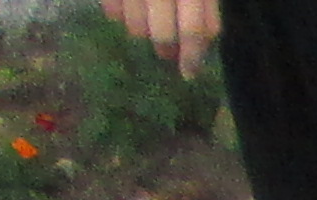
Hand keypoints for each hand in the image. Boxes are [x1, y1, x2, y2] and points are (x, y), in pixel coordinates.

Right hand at [104, 0, 220, 73]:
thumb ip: (206, 9)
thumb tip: (203, 43)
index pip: (193, 30)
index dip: (192, 57)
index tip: (189, 74)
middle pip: (162, 32)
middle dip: (165, 48)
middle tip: (165, 53)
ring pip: (134, 25)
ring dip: (141, 32)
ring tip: (146, 27)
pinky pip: (110, 9)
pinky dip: (116, 15)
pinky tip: (124, 10)